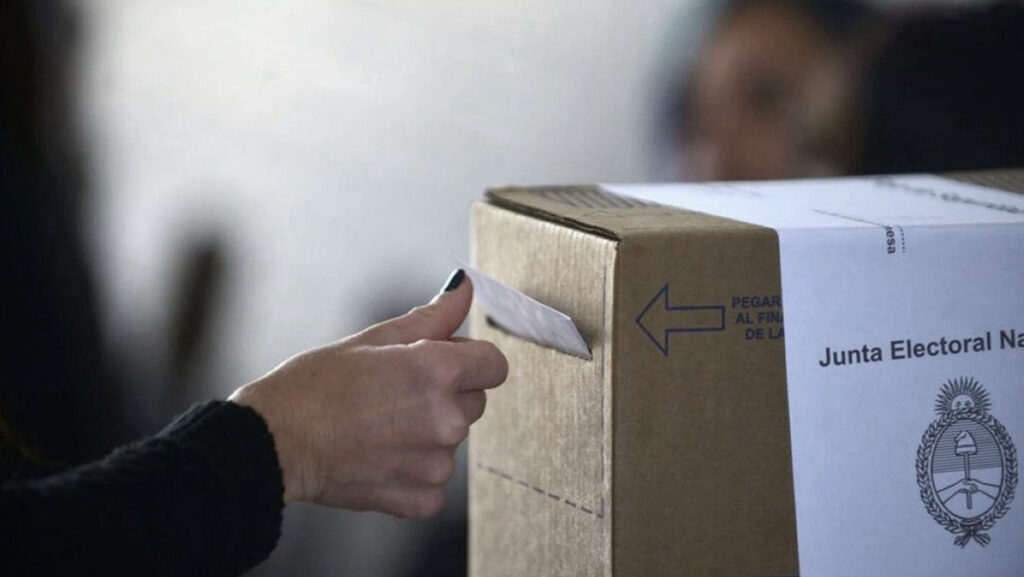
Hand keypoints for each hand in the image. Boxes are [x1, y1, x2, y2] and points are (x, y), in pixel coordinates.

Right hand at [229, 270, 507, 517]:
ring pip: (453, 440)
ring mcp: (436, 462)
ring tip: (378, 426)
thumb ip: (431, 318)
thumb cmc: (314, 385)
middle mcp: (446, 418)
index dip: (469, 359)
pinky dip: (413, 471)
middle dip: (446, 394)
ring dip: (428, 433)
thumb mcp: (373, 339)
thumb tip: (465, 288)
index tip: (441, 362)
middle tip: (394, 394)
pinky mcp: (422, 497)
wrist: (274, 444)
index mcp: (438, 371)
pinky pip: (436, 480)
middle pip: (475, 401)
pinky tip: (377, 456)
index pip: (494, 364)